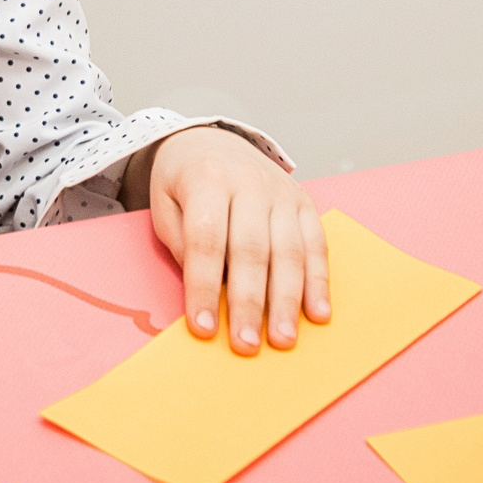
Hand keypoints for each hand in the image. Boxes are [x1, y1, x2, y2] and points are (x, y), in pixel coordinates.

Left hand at [139, 126, 330, 354]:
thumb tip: (205, 288)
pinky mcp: (305, 202)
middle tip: (246, 344)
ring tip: (283, 340)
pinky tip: (317, 313)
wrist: (211, 138)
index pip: (207, 241)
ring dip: (287, 300)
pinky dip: (318, 282)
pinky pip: (316, 245)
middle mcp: (249, 183)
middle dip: (249, 302)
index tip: (203, 328)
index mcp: (207, 180)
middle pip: (251, 250)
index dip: (203, 287)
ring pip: (289, 251)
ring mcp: (281, 192)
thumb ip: (182, 244)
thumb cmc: (183, 181)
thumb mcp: (165, 204)